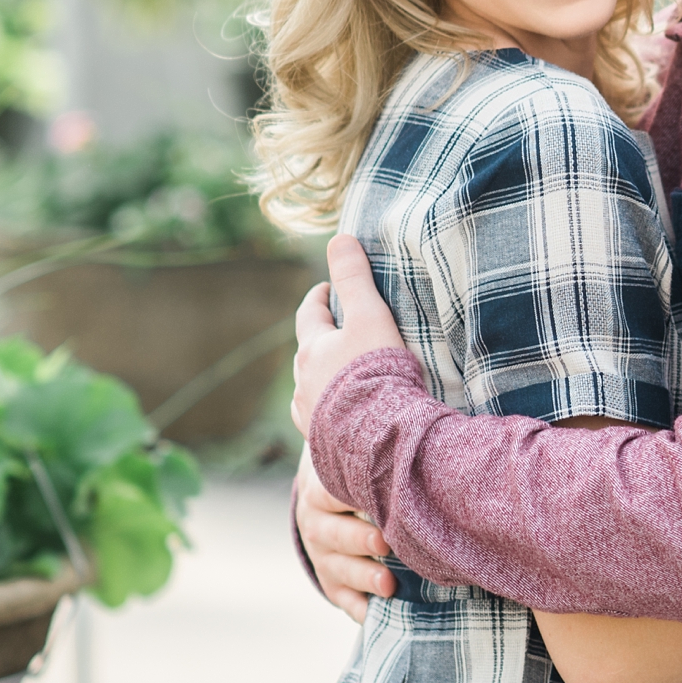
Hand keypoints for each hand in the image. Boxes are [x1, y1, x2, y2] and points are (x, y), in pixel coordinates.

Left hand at [291, 233, 409, 437]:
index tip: (325, 289)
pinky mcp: (324, 445)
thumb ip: (355, 278)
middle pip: (307, 354)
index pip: (309, 315)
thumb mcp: (371, 316)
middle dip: (321, 341)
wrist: (378, 440)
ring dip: (323, 380)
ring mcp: (311, 416)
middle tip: (339, 333)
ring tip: (342, 380)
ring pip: (311, 390)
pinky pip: (322, 423)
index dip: (318, 298)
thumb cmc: (375, 374)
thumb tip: (339, 238)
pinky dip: (330, 413)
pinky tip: (344, 419)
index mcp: (313, 350)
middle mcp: (303, 383)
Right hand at [296, 451, 394, 621]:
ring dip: (361, 577)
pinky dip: (354, 605)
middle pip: (331, 533)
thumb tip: (393, 384)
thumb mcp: (358, 446)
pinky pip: (338, 594)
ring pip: (335, 567)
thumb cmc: (360, 461)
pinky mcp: (330, 574)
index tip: (379, 506)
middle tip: (387, 543)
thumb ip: (374, 436)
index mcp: (320, 484)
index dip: (351, 498)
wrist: (334, 482)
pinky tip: (372, 614)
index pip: (329, 491)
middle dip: (359, 540)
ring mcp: (320, 550)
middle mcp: (314, 518)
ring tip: (389, 584)